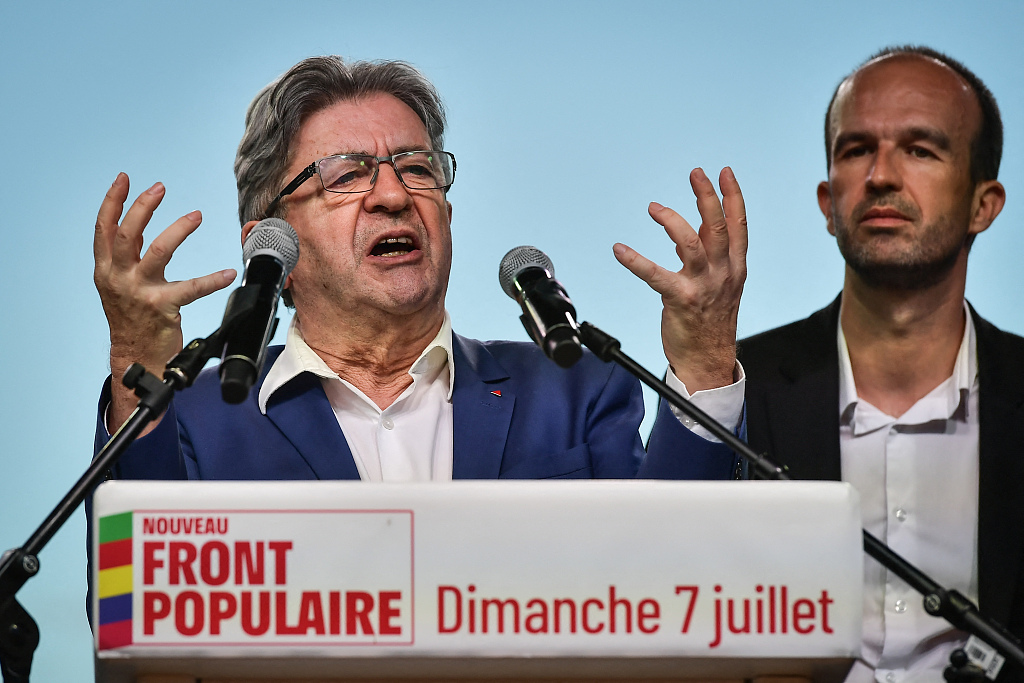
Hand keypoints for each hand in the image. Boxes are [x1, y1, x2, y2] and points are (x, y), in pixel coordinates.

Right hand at [94, 173, 235, 429]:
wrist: (134, 356)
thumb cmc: (130, 317)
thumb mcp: (118, 284)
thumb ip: (127, 256)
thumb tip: (137, 223)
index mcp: (105, 269)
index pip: (103, 229)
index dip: (113, 201)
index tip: (124, 178)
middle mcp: (118, 278)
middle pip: (127, 234)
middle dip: (142, 207)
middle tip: (160, 188)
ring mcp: (139, 293)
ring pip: (158, 251)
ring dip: (179, 230)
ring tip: (196, 215)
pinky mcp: (162, 307)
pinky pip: (191, 288)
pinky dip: (212, 279)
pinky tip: (228, 273)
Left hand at [613, 167, 746, 391]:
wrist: (708, 360)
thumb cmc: (710, 321)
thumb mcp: (719, 283)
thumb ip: (710, 254)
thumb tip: (699, 226)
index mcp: (735, 267)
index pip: (739, 225)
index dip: (733, 196)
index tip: (724, 172)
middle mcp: (723, 273)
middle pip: (718, 227)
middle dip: (707, 197)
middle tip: (696, 173)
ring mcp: (703, 286)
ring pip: (691, 244)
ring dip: (672, 221)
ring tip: (655, 208)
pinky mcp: (680, 300)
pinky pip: (656, 275)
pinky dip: (635, 260)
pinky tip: (620, 250)